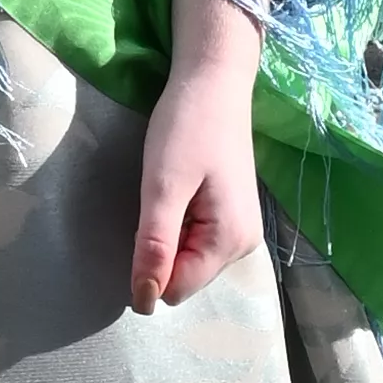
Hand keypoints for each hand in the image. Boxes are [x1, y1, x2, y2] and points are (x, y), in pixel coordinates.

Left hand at [129, 0, 267, 313]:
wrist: (213, 80)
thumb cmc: (187, 127)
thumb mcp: (162, 187)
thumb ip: (154, 246)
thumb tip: (144, 302)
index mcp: (231, 241)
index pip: (176, 289)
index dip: (147, 268)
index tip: (139, 224)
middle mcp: (243, 244)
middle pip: (183, 277)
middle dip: (159, 250)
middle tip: (155, 200)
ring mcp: (240, 228)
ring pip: (187, 259)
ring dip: (166, 234)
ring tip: (167, 190)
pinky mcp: (230, 213)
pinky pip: (194, 239)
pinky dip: (176, 223)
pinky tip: (177, 189)